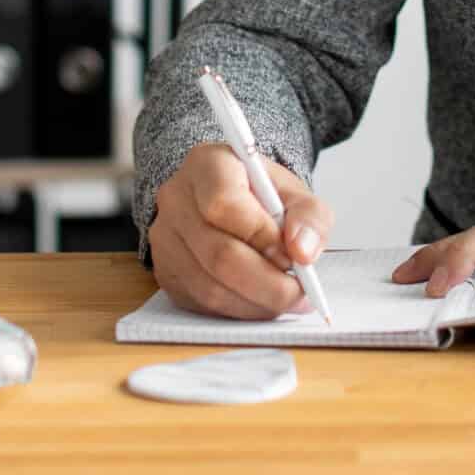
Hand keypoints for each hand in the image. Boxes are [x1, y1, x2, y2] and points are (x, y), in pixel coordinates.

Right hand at [150, 142, 334, 319]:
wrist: (229, 201)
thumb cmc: (261, 195)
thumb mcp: (295, 193)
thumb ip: (309, 216)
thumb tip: (303, 251)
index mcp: (208, 164)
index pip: (224, 203)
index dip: (262, 236)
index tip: (294, 254)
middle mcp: (176, 199)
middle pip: (218, 253)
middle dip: (267, 283)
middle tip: (299, 293)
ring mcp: (165, 238)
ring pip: (210, 286)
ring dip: (256, 303)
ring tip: (287, 299)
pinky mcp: (165, 271)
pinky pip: (202, 303)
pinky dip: (239, 310)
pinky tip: (262, 303)